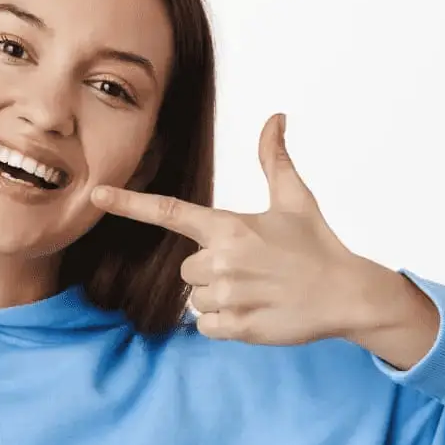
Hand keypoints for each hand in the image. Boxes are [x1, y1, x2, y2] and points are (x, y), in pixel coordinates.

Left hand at [90, 113, 379, 345]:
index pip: (169, 211)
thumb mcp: (295, 199)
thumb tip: (275, 117)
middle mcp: (224, 259)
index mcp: (230, 226)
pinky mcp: (238, 327)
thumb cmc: (317, 245)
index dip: (129, 202)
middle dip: (213, 272)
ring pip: (196, 300)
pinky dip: (224, 323)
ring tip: (258, 292)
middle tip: (253, 271)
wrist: (347, 294)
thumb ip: (274, 159)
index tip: (97, 194)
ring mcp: (230, 295)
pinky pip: (205, 326)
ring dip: (221, 299)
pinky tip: (255, 311)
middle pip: (188, 270)